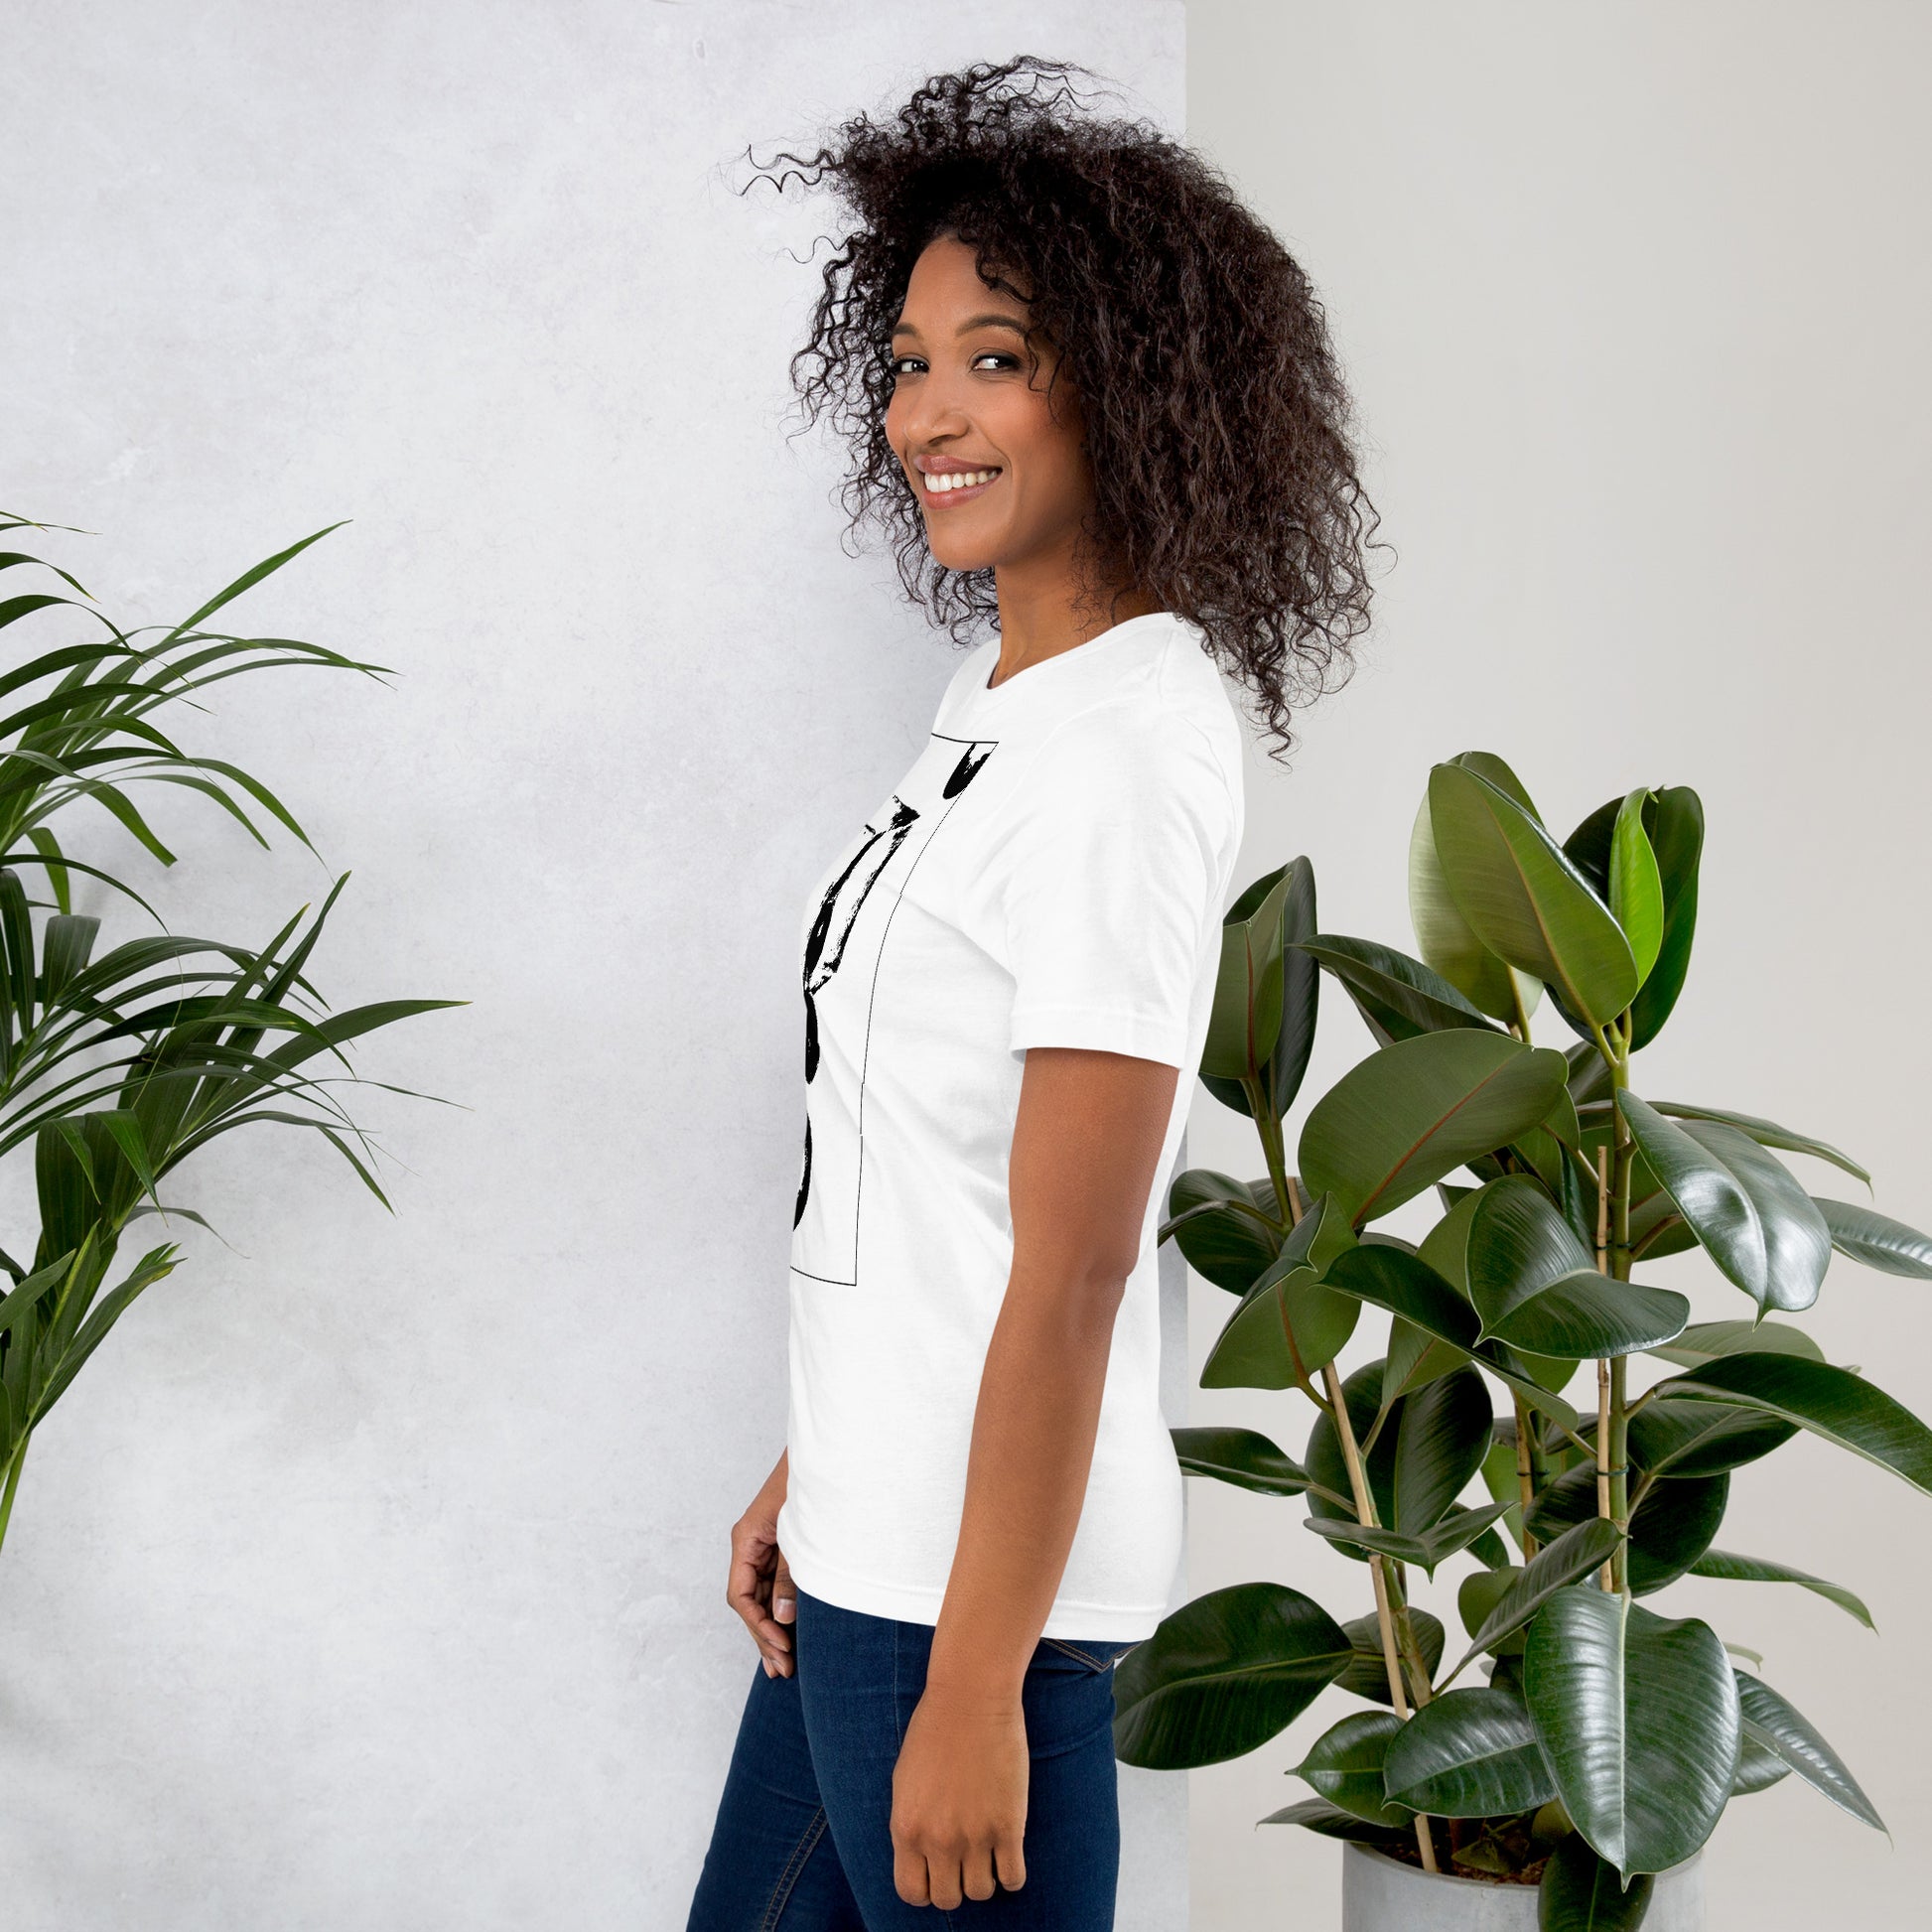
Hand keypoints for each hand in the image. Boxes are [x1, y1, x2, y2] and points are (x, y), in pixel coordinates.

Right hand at [727, 1449, 796, 1676]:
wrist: (829, 1453)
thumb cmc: (812, 1484)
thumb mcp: (799, 1534)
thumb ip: (790, 1575)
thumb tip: (781, 1617)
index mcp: (746, 1539)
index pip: (740, 1595)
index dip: (758, 1625)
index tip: (781, 1646)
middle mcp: (750, 1545)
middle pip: (748, 1601)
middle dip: (764, 1636)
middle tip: (784, 1670)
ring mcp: (765, 1547)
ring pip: (761, 1596)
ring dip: (772, 1629)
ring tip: (784, 1666)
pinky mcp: (782, 1547)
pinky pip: (775, 1584)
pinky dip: (782, 1609)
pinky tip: (791, 1633)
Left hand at [890, 1680, 1028, 1906]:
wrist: (971, 1697)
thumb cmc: (935, 1729)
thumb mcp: (905, 1781)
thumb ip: (911, 1824)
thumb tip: (921, 1857)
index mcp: (906, 1828)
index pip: (911, 1892)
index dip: (926, 1888)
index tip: (937, 1872)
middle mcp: (938, 1839)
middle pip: (948, 1899)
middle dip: (956, 1884)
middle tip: (964, 1860)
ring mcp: (974, 1836)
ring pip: (981, 1892)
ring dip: (985, 1877)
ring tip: (988, 1851)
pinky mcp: (1008, 1826)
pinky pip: (1013, 1879)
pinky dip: (1012, 1873)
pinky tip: (1009, 1851)